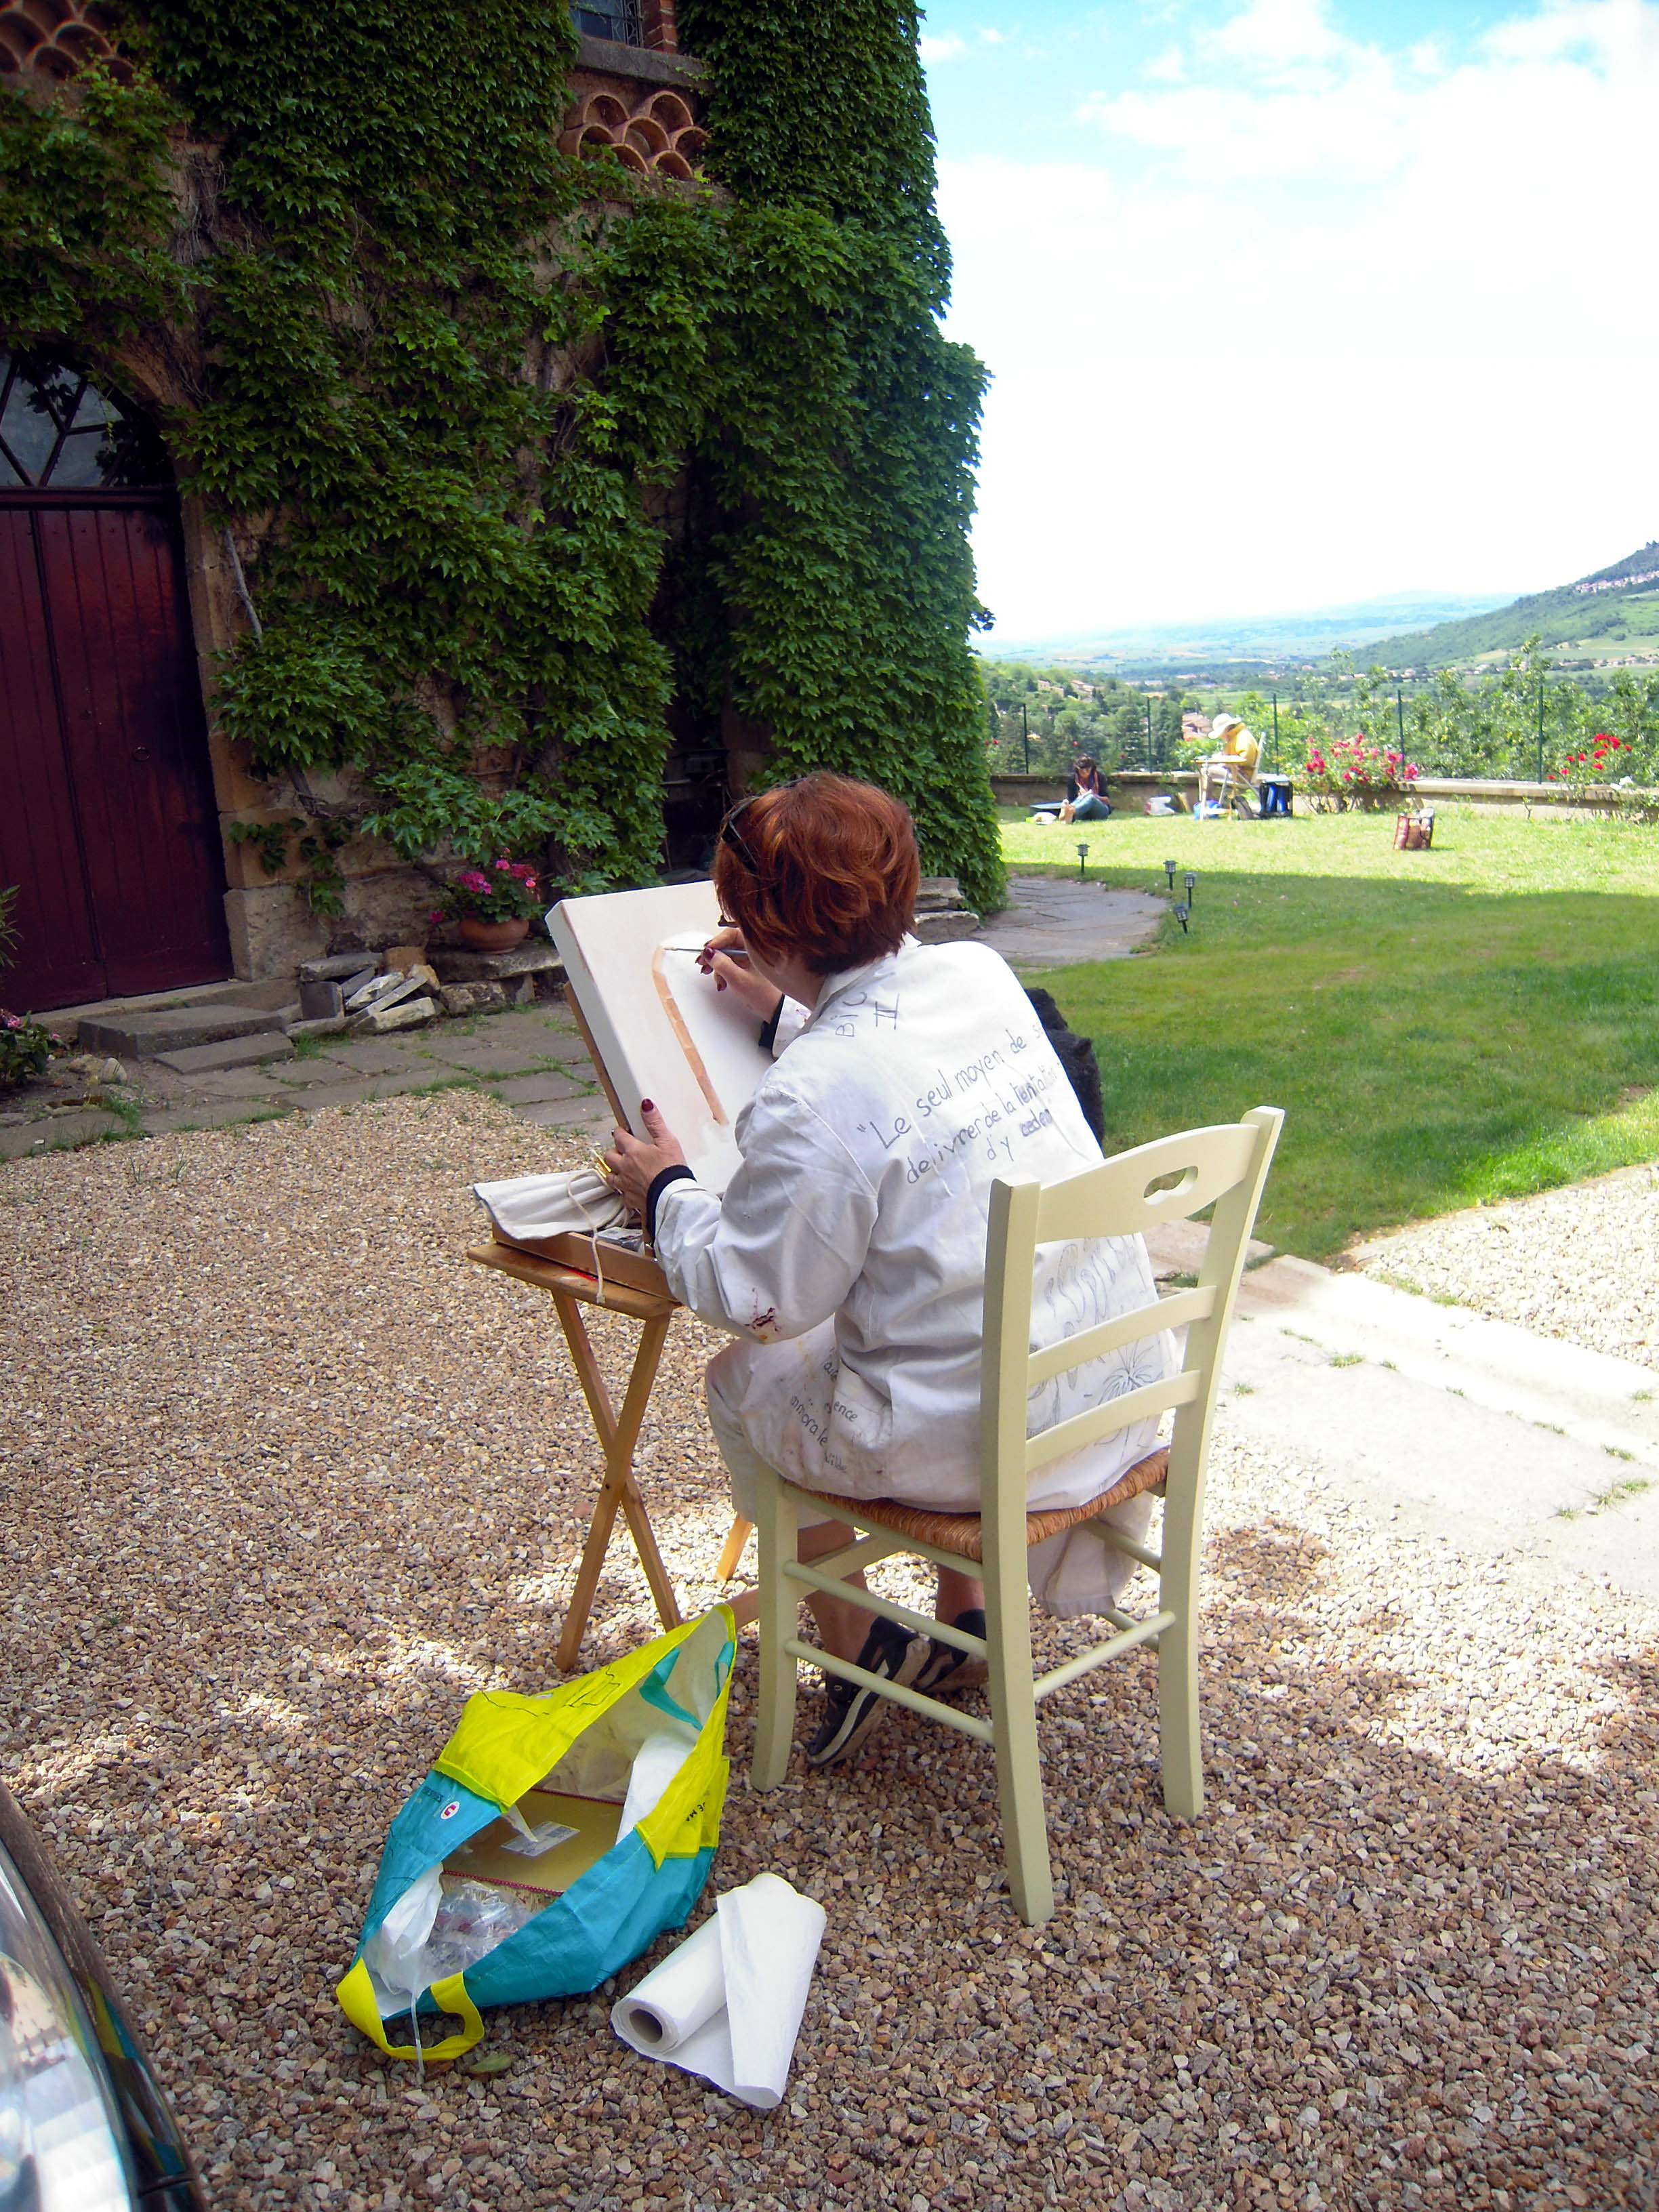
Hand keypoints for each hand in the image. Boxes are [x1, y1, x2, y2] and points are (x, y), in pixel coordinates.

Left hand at [603, 1101, 686, 1220]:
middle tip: (621, 1150)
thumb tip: (646, 1105)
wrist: (673, 1198)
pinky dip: (624, 1191)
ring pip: (610, 1176)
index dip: (620, 1132)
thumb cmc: (672, 1170)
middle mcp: (625, 1168)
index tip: (622, 1132)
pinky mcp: (631, 1200)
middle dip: (613, 1151)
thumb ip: (655, 1123)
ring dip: (613, 1171)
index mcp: (633, 1152)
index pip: (619, 1137)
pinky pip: (621, 1195)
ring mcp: (626, 1185)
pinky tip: (630, 1189)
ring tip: (621, 1169)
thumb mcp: (667, 1142)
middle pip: (609, 1156)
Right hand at [697, 928, 783, 1021]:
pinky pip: (731, 965)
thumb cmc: (764, 995)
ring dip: (717, 966)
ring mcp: (749, 959)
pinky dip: (723, 973)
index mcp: (755, 947)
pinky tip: (722, 983)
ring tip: (713, 978)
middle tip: (703, 964)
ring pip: (727, 956)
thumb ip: (722, 965)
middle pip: (727, 944)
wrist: (776, 1010)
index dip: (716, 942)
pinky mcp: (747, 968)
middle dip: (714, 955)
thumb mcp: (738, 980)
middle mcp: (752, 950)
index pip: (731, 934)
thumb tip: (708, 953)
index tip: (706, 951)